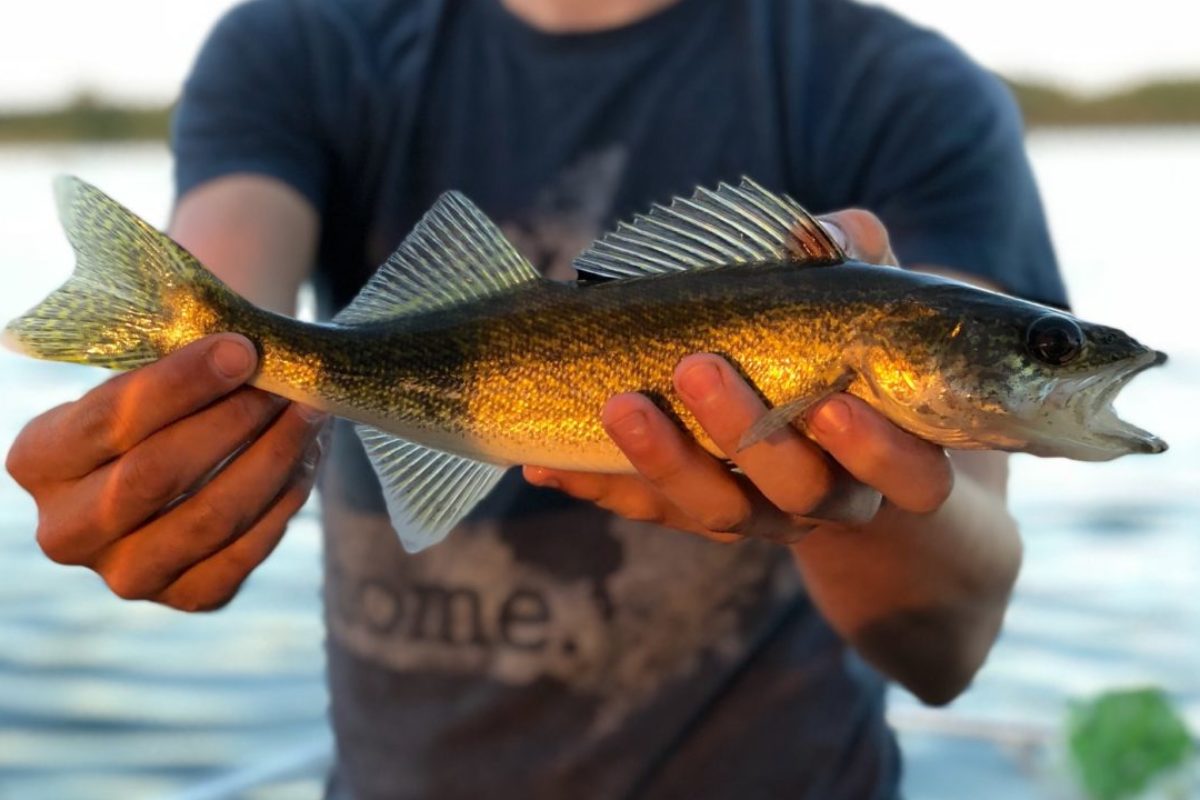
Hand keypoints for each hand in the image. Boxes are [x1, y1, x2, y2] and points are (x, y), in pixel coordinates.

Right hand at [6, 334, 325, 610]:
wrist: (173, 468)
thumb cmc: (160, 407)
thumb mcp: (144, 378)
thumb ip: (179, 369)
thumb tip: (248, 354)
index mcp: (38, 461)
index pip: (112, 420)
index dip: (183, 383)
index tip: (242, 350)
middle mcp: (66, 531)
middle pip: (156, 475)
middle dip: (231, 421)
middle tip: (283, 384)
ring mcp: (126, 575)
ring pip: (211, 517)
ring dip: (272, 458)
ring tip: (309, 412)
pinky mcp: (187, 596)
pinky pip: (246, 550)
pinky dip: (285, 498)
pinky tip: (307, 456)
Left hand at [523, 210, 950, 543]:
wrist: (816, 433)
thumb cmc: (847, 349)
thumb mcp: (862, 303)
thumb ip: (857, 263)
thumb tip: (824, 230)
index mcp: (894, 459)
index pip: (912, 476)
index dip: (875, 450)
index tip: (831, 402)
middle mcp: (829, 499)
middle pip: (797, 490)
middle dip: (746, 433)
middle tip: (699, 367)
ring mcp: (759, 515)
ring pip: (717, 510)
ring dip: (665, 461)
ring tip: (618, 404)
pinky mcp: (695, 514)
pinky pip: (648, 510)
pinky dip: (599, 484)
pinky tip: (546, 465)